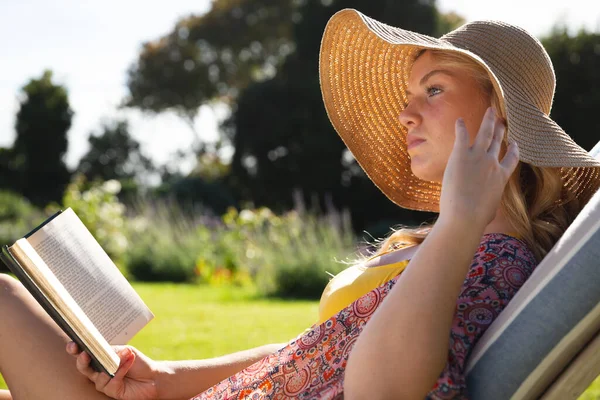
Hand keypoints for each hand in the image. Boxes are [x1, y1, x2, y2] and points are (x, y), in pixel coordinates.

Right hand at [67, 342, 159, 399]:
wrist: (154, 376)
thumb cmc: (138, 362)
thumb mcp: (126, 351)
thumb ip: (112, 351)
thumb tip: (102, 351)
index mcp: (100, 359)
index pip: (84, 354)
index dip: (76, 350)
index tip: (73, 344)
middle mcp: (99, 372)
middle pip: (83, 368)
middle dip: (81, 361)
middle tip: (84, 354)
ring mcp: (105, 383)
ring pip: (100, 375)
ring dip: (114, 364)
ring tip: (126, 354)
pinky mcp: (112, 392)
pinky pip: (112, 382)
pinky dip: (121, 370)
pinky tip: (130, 362)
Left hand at [438, 107, 518, 228]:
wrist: (465, 214)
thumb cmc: (477, 218)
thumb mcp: (490, 209)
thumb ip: (490, 203)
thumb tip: (486, 212)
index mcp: (502, 176)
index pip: (512, 158)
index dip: (514, 149)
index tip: (513, 142)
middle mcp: (492, 163)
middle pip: (498, 142)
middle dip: (500, 129)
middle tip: (501, 120)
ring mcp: (477, 157)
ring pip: (485, 133)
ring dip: (487, 121)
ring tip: (489, 111)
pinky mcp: (461, 155)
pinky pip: (462, 136)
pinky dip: (460, 127)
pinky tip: (458, 120)